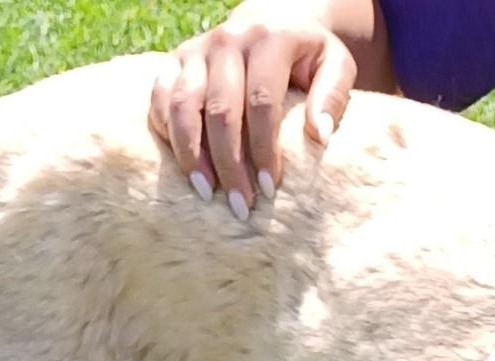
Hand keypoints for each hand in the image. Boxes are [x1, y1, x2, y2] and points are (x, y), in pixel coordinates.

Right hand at [149, 8, 358, 214]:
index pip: (261, 101)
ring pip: (182, 105)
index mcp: (268, 39)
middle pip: (220, 110)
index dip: (264, 149)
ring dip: (191, 155)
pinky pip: (159, 99)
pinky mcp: (174, 60)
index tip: (270, 189)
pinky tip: (184, 168)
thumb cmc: (307, 57)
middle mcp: (228, 40)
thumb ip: (332, 96)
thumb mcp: (335, 65)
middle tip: (240, 206)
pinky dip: (166, 134)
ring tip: (206, 193)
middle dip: (229, 164)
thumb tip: (319, 135)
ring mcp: (196, 49)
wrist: (272, 20)